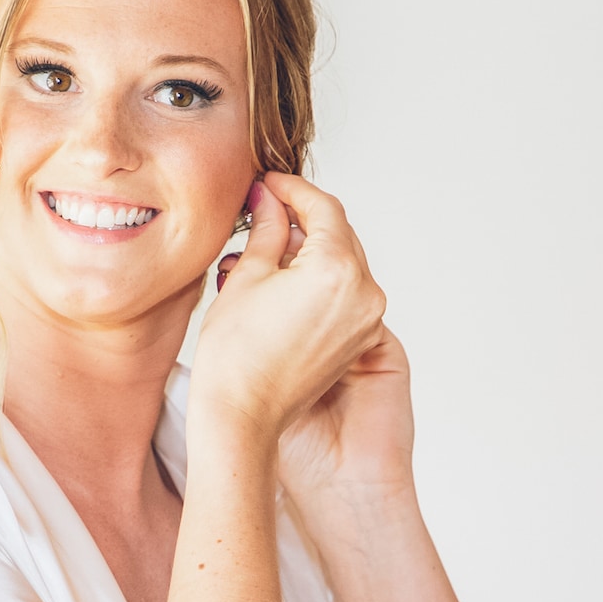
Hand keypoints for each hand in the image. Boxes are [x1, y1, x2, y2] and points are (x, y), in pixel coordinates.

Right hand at [214, 182, 413, 502]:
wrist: (242, 417)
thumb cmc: (236, 357)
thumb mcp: (247, 276)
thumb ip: (266, 229)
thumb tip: (269, 199)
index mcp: (337, 270)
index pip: (323, 208)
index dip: (292, 189)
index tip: (269, 184)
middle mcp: (364, 293)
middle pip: (339, 234)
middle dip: (302, 217)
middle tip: (265, 208)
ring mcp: (366, 319)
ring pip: (343, 263)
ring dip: (310, 249)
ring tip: (266, 248)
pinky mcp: (359, 339)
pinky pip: (344, 293)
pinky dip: (318, 278)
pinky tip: (283, 279)